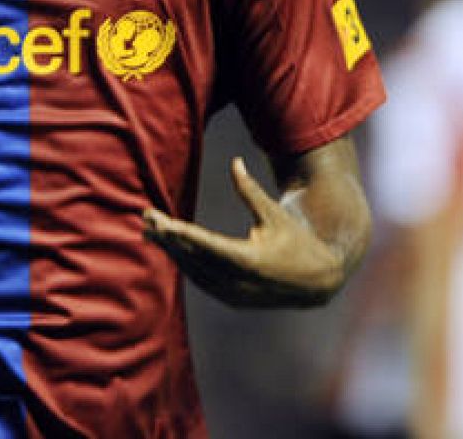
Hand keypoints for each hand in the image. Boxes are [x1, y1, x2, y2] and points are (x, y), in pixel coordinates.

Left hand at [144, 157, 346, 307]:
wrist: (316, 281)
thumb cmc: (295, 239)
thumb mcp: (274, 215)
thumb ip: (250, 191)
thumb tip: (235, 162)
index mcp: (250, 260)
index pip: (206, 245)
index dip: (181, 234)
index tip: (160, 222)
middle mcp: (239, 282)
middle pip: (194, 258)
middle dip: (168, 239)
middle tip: (146, 219)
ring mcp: (235, 295)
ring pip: (194, 272)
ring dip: (172, 252)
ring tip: (151, 232)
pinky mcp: (233, 300)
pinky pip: (202, 281)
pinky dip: (186, 264)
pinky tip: (171, 248)